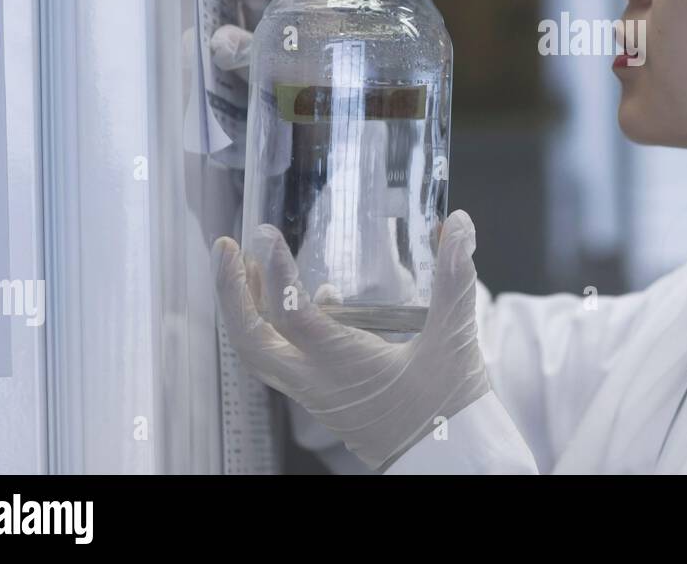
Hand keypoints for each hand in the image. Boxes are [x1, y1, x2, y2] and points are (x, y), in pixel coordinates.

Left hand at [212, 210, 490, 472]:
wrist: (449, 461)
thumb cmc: (450, 409)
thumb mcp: (455, 338)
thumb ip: (455, 278)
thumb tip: (459, 225)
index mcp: (345, 367)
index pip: (293, 316)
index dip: (276, 274)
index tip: (266, 237)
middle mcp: (319, 384)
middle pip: (250, 342)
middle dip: (231, 293)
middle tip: (227, 249)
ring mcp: (318, 395)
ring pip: (262, 353)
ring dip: (248, 309)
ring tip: (252, 267)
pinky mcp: (327, 398)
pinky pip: (286, 361)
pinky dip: (280, 326)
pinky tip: (318, 298)